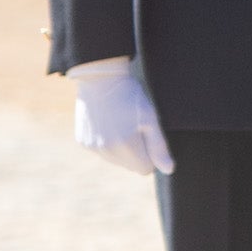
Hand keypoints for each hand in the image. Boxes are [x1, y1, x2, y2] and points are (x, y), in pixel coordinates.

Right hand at [70, 57, 171, 177]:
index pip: (144, 169)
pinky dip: (107, 142)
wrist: (99, 79)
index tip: (148, 136)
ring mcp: (92, 147)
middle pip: (130, 166)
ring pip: (115, 160)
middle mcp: (106, 151)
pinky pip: (102, 152)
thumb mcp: (150, 119)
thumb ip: (159, 147)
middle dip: (137, 152)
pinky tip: (108, 123)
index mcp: (125, 147)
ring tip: (121, 123)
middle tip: (135, 126)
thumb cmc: (130, 97)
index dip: (151, 155)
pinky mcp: (82, 142)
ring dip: (122, 149)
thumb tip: (168, 170)